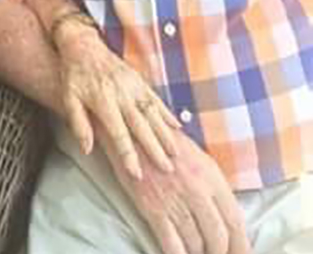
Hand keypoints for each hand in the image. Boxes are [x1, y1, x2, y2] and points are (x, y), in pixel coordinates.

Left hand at [54, 16, 178, 178]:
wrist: (83, 45)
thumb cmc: (74, 74)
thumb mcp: (68, 99)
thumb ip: (78, 124)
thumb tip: (87, 150)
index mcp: (104, 102)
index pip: (119, 134)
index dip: (128, 155)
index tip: (137, 173)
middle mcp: (122, 95)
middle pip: (141, 126)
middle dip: (155, 149)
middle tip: (167, 169)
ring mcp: (133, 86)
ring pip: (153, 114)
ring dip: (165, 134)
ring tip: (175, 153)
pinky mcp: (139, 80)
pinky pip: (156, 99)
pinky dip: (167, 113)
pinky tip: (177, 126)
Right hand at [99, 126, 250, 253]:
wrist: (132, 131)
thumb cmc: (165, 142)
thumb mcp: (198, 157)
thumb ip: (214, 186)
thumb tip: (225, 215)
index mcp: (211, 176)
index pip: (235, 220)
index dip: (241, 244)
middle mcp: (197, 190)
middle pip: (218, 236)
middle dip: (220, 252)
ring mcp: (174, 200)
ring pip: (196, 243)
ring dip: (198, 253)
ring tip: (197, 253)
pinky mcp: (152, 208)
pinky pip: (171, 244)